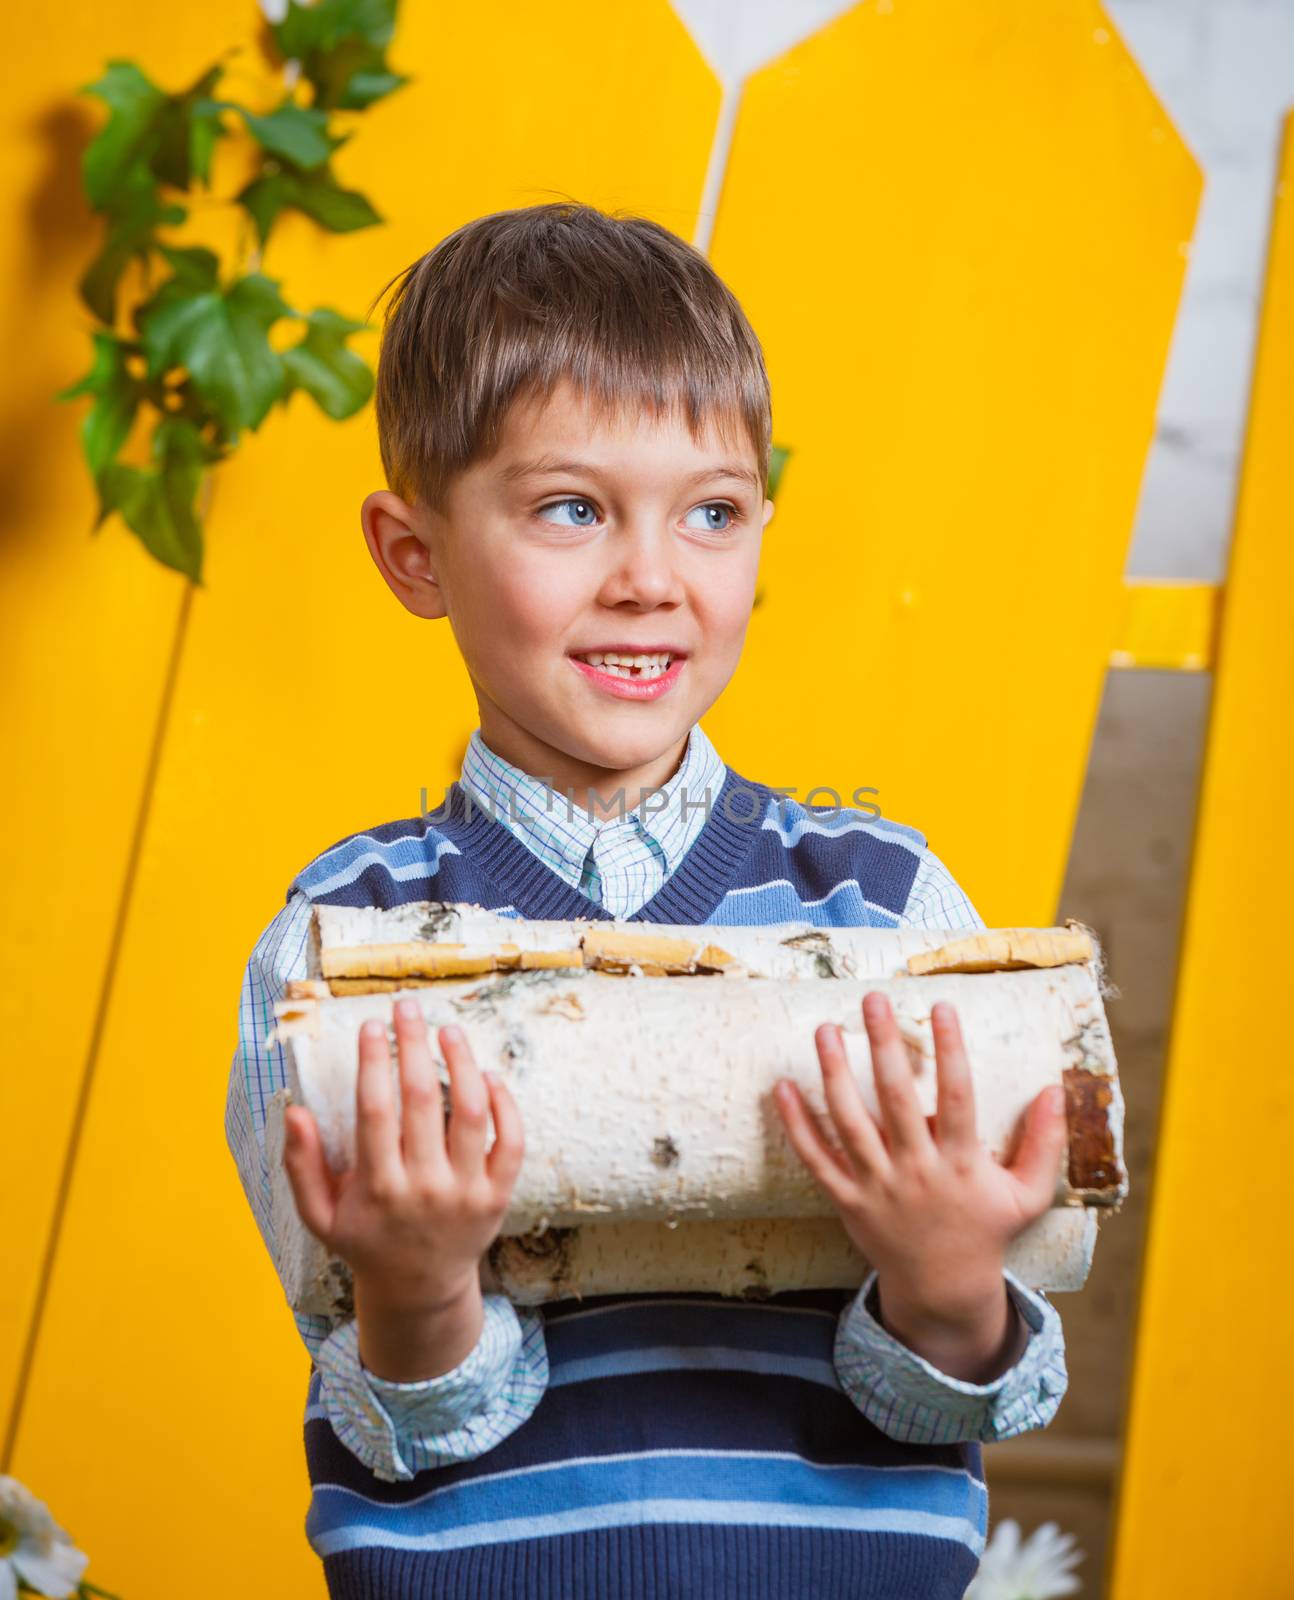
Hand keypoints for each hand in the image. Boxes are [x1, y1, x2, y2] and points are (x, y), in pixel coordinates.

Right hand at [282, 997, 523, 1324]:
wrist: (420, 1291)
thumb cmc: (366, 1242)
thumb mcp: (320, 1216)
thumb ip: (302, 1165)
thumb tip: (292, 1110)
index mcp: (378, 1188)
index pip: (375, 1110)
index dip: (373, 1062)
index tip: (371, 1025)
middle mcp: (424, 1188)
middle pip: (422, 1099)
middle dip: (413, 1044)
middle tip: (407, 1007)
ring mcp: (465, 1191)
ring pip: (471, 1112)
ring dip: (462, 1062)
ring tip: (448, 1030)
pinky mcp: (498, 1195)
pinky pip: (510, 1140)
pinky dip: (503, 1103)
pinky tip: (486, 1075)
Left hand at [773, 992, 1066, 1373]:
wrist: (942, 1289)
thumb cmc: (986, 1232)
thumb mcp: (1027, 1195)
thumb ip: (1043, 1144)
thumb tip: (1057, 1090)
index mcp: (961, 1165)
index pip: (958, 1097)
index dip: (951, 1051)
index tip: (942, 1006)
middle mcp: (917, 1171)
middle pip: (896, 1099)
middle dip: (883, 1045)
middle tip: (873, 1000)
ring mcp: (878, 1187)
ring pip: (849, 1122)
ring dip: (834, 1073)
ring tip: (825, 1029)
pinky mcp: (847, 1201)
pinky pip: (816, 1159)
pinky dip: (797, 1124)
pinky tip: (783, 1086)